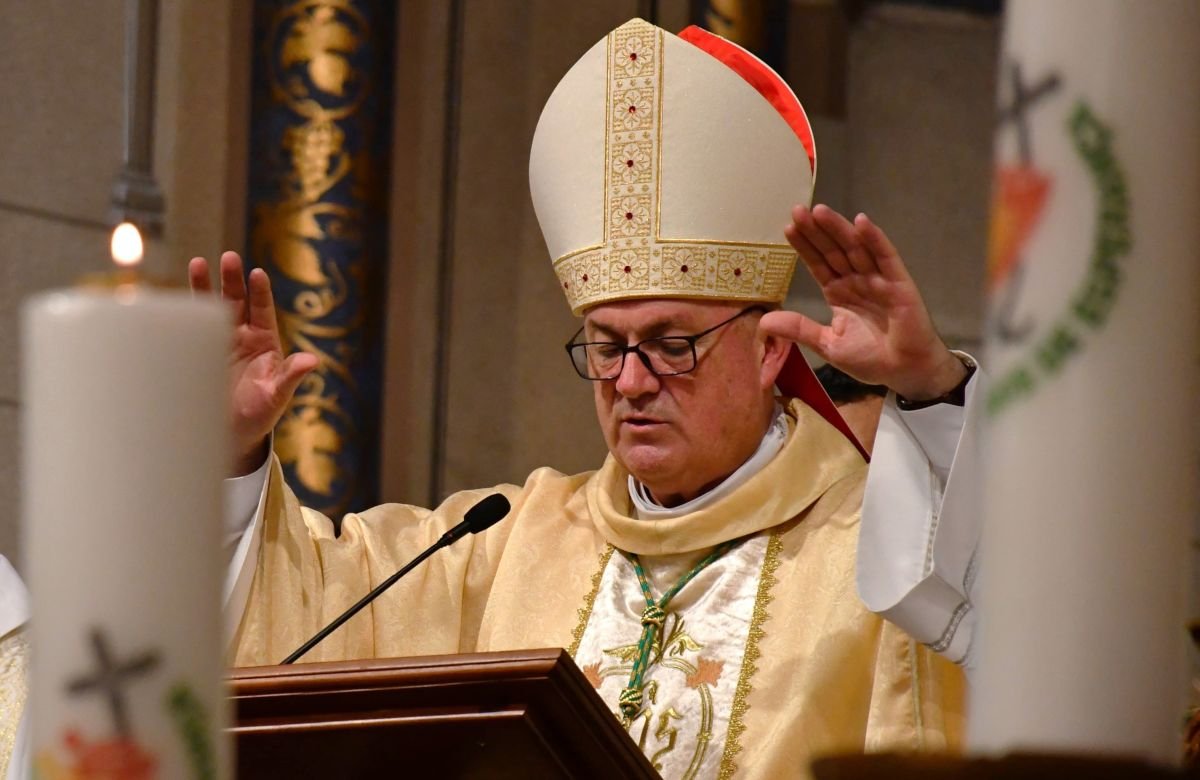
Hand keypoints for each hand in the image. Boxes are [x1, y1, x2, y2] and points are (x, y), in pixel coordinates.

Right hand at [189, 252, 318, 474]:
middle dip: (232, 280)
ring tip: (198, 262)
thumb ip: (291, 377)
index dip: (260, 292)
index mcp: (264, 343)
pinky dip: (181, 314)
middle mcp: (241, 337)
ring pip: (210, 308)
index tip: (258, 273)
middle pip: (236, 301)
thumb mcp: (277, 396)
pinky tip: (171, 299)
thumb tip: (312, 361)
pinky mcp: (196, 354)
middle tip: (229, 258)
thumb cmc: (260, 414)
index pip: (263, 310)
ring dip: (204, 286)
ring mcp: (217, 342)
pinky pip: (188, 329)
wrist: (229, 433)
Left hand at [759, 204, 966, 400]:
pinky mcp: (899, 283)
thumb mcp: (828, 344)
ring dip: (839, 229)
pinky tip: (860, 222)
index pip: (819, 263)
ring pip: (856, 248)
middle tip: (798, 210)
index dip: (805, 246)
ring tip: (819, 211)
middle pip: (834, 250)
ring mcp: (878, 279)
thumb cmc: (871, 358)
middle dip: (816, 231)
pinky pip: (886, 256)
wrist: (905, 371)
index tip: (788, 227)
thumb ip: (800, 329)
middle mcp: (857, 280)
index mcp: (839, 292)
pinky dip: (874, 239)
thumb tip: (763, 322)